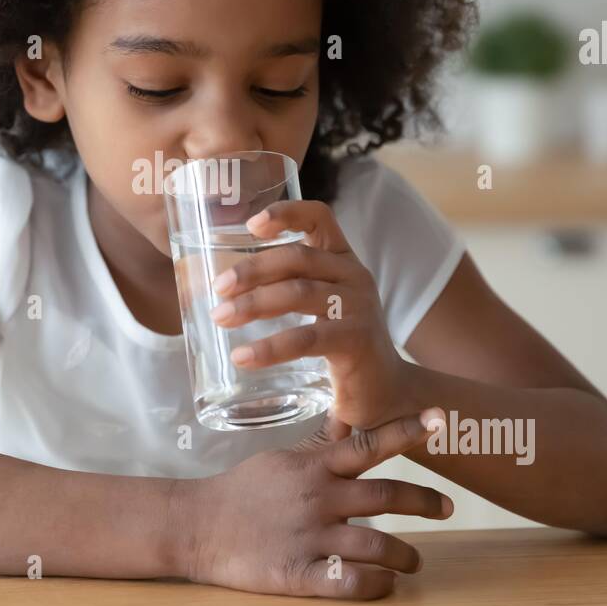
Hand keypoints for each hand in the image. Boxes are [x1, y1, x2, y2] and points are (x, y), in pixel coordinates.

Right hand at [176, 408, 451, 599]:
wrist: (196, 525)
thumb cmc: (241, 490)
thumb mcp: (281, 459)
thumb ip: (319, 447)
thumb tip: (347, 422)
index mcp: (313, 467)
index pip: (368, 444)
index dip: (405, 431)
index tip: (438, 420)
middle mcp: (318, 499)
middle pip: (386, 496)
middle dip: (424, 502)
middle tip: (447, 507)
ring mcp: (310, 537)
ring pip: (377, 544)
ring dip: (406, 554)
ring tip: (416, 560)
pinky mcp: (298, 573)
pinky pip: (350, 582)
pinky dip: (376, 583)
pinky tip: (385, 582)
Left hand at [208, 198, 409, 429]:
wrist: (387, 391)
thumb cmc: (342, 344)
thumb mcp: (320, 306)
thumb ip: (286, 288)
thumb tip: (223, 292)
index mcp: (342, 260)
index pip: (319, 218)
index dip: (286, 213)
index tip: (251, 225)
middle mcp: (354, 276)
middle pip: (298, 258)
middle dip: (253, 269)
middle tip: (219, 288)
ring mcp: (358, 307)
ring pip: (298, 293)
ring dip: (254, 303)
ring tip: (222, 316)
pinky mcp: (356, 341)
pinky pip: (306, 338)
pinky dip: (270, 348)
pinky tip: (243, 357)